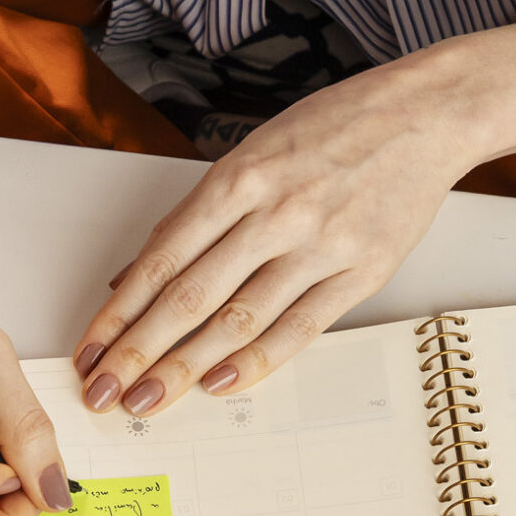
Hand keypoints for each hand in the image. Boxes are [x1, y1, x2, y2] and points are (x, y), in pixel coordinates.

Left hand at [73, 8, 515, 414]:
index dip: (119, 313)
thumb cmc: (334, 127)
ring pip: (239, 320)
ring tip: (149, 401)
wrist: (425, 115)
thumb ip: (197, 215)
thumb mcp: (252, 150)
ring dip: (186, 367)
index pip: (161, 259)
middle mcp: (275, 212)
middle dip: (139, 352)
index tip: (90, 351)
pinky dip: (257, 361)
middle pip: (190, 297)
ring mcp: (320, 244)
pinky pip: (300, 328)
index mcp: (239, 176)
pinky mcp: (361, 271)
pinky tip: (221, 384)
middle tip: (104, 393)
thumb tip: (136, 275)